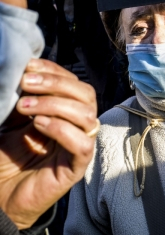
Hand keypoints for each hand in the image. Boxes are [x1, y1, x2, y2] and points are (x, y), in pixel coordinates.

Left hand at [0, 59, 96, 229]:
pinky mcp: (76, 168)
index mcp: (67, 113)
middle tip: (27, 83)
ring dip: (55, 104)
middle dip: (56, 84)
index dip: (54, 70)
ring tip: (25, 106)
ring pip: (87, 115)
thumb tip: (25, 71)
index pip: (74, 83)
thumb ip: (24, 98)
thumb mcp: (15, 120)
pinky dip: (62, 129)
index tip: (28, 66)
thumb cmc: (6, 158)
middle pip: (86, 94)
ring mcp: (79, 146)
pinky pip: (82, 144)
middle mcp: (78, 127)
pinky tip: (39, 125)